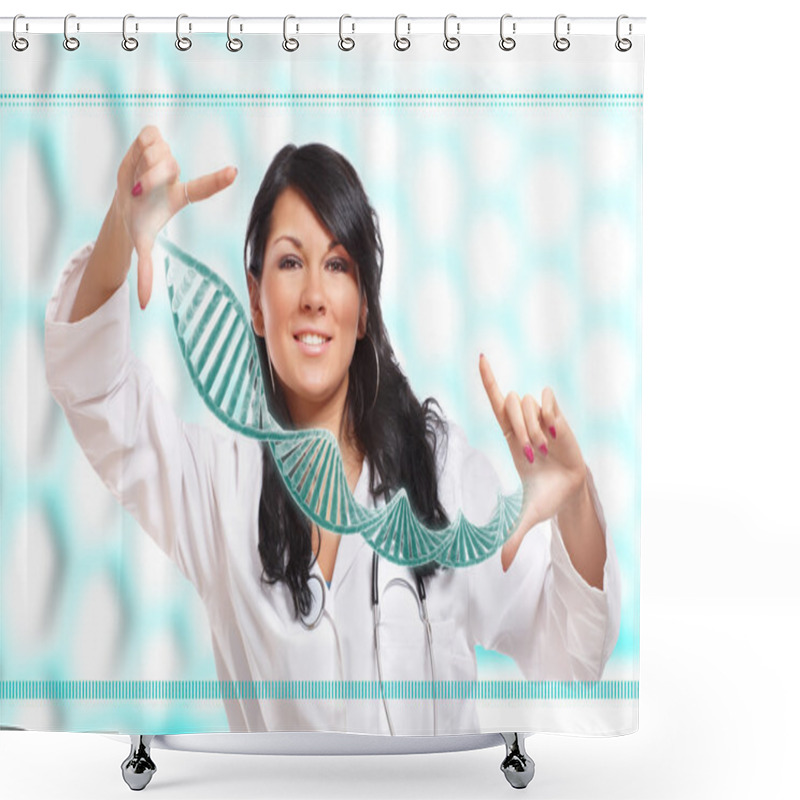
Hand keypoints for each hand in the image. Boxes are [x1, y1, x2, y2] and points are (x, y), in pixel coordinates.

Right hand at [114, 125, 237, 309]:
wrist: (122, 202)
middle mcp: (176, 174)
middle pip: (170, 167)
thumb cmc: (140, 222)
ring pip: (158, 150)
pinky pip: (148, 136)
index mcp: (180, 196)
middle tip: (138, 191)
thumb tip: (145, 305)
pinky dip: (138, 147)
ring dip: (142, 165)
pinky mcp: (151, 139)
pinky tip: (135, 159)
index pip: (203, 188)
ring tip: (135, 177)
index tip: (234, 172)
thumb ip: (145, 272)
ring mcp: (165, 155)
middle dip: (152, 177)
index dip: (217, 180)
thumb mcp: (141, 245)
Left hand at [479, 354, 587, 571]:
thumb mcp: (525, 518)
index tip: (482, 356)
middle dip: (519, 428)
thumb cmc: (544, 497)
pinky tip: (556, 435)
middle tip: (531, 454)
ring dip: (535, 429)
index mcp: (510, 437)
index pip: (497, 402)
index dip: (489, 379)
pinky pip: (548, 401)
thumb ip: (511, 538)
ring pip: (528, 403)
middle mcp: (523, 422)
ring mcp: (541, 417)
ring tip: (544, 449)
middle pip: (510, 402)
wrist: (571, 491)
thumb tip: (500, 566)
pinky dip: (549, 417)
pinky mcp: (559, 415)